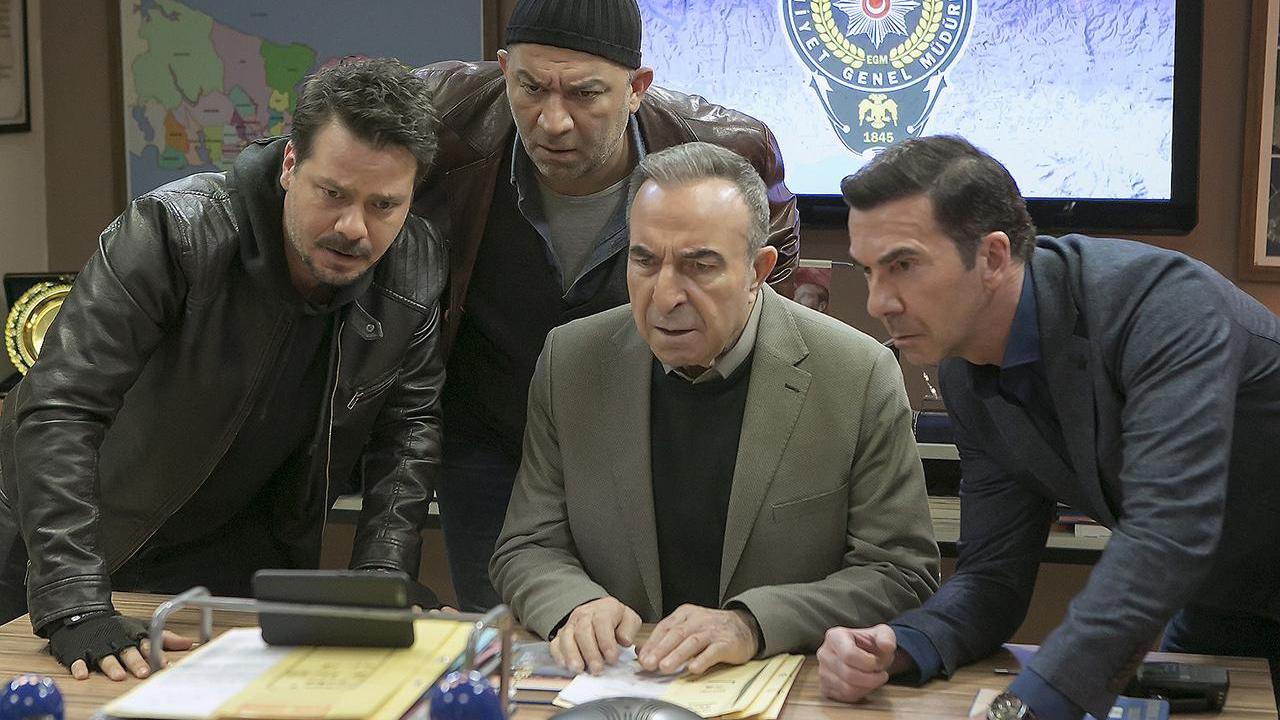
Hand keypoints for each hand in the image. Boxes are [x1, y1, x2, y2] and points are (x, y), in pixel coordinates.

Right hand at [48, 613, 192, 680]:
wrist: (84, 614)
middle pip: (127, 652)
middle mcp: (116, 641)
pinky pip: (78, 660)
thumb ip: (165, 637)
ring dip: (112, 667)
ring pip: (105, 657)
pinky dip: (80, 667)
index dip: (156, 653)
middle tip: (144, 673)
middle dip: (136, 662)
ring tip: (119, 676)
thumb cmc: (117, 626)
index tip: (166, 663)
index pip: (147, 644)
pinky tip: (83, 675)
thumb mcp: (141, 627)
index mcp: (132, 635)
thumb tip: (188, 643)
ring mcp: (97, 646)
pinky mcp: (78, 651)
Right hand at [550, 597, 641, 673]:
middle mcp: (584, 614)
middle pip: (583, 631)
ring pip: (567, 637)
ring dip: (572, 654)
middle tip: (597, 669)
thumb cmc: (615, 619)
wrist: (598, 612)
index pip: (602, 622)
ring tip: (579, 669)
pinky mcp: (561, 635)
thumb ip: (629, 629)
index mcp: (603, 609)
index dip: (606, 641)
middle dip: (590, 652)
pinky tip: (564, 664)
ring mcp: (571, 624)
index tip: (612, 658)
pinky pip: (555, 643)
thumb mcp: (629, 619)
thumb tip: (625, 640)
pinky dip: (558, 654)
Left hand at [638, 605, 757, 674]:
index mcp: (686, 614)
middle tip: (649, 663)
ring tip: (665, 667)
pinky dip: (703, 660)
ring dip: (677, 655)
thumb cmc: (712, 630)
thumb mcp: (688, 627)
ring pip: (692, 642)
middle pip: (676, 634)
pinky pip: (713, 651)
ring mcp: (713, 631)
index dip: (652, 643)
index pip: (665, 628)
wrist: (744, 626)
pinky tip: (694, 668)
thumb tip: (642, 651)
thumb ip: (667, 638)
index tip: (642, 657)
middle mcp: (698, 620)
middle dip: (660, 650)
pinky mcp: (727, 643)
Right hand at [816, 624, 904, 702]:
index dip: (869, 663)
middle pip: (848, 674)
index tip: (878, 662)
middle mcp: (824, 653)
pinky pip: (845, 697)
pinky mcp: (825, 687)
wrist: (866, 655)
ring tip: (873, 677)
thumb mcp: (882, 634)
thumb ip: (886, 637)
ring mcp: (822, 672)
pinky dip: (860, 693)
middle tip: (880, 672)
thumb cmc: (872, 644)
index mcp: (834, 636)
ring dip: (867, 686)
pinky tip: (865, 684)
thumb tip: (887, 645)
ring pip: (847, 688)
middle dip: (871, 677)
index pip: (849, 655)